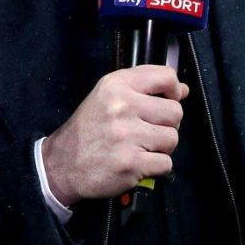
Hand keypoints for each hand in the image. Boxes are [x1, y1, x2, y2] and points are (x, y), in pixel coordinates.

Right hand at [42, 65, 188, 206]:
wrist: (62, 164)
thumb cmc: (88, 130)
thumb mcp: (107, 97)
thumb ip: (143, 89)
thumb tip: (182, 90)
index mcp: (116, 86)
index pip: (166, 77)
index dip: (173, 91)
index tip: (165, 101)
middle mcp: (122, 106)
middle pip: (175, 112)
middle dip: (166, 124)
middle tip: (146, 131)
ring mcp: (127, 136)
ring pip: (172, 139)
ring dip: (161, 148)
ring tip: (140, 148)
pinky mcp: (131, 163)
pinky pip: (166, 163)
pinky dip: (155, 167)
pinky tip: (137, 163)